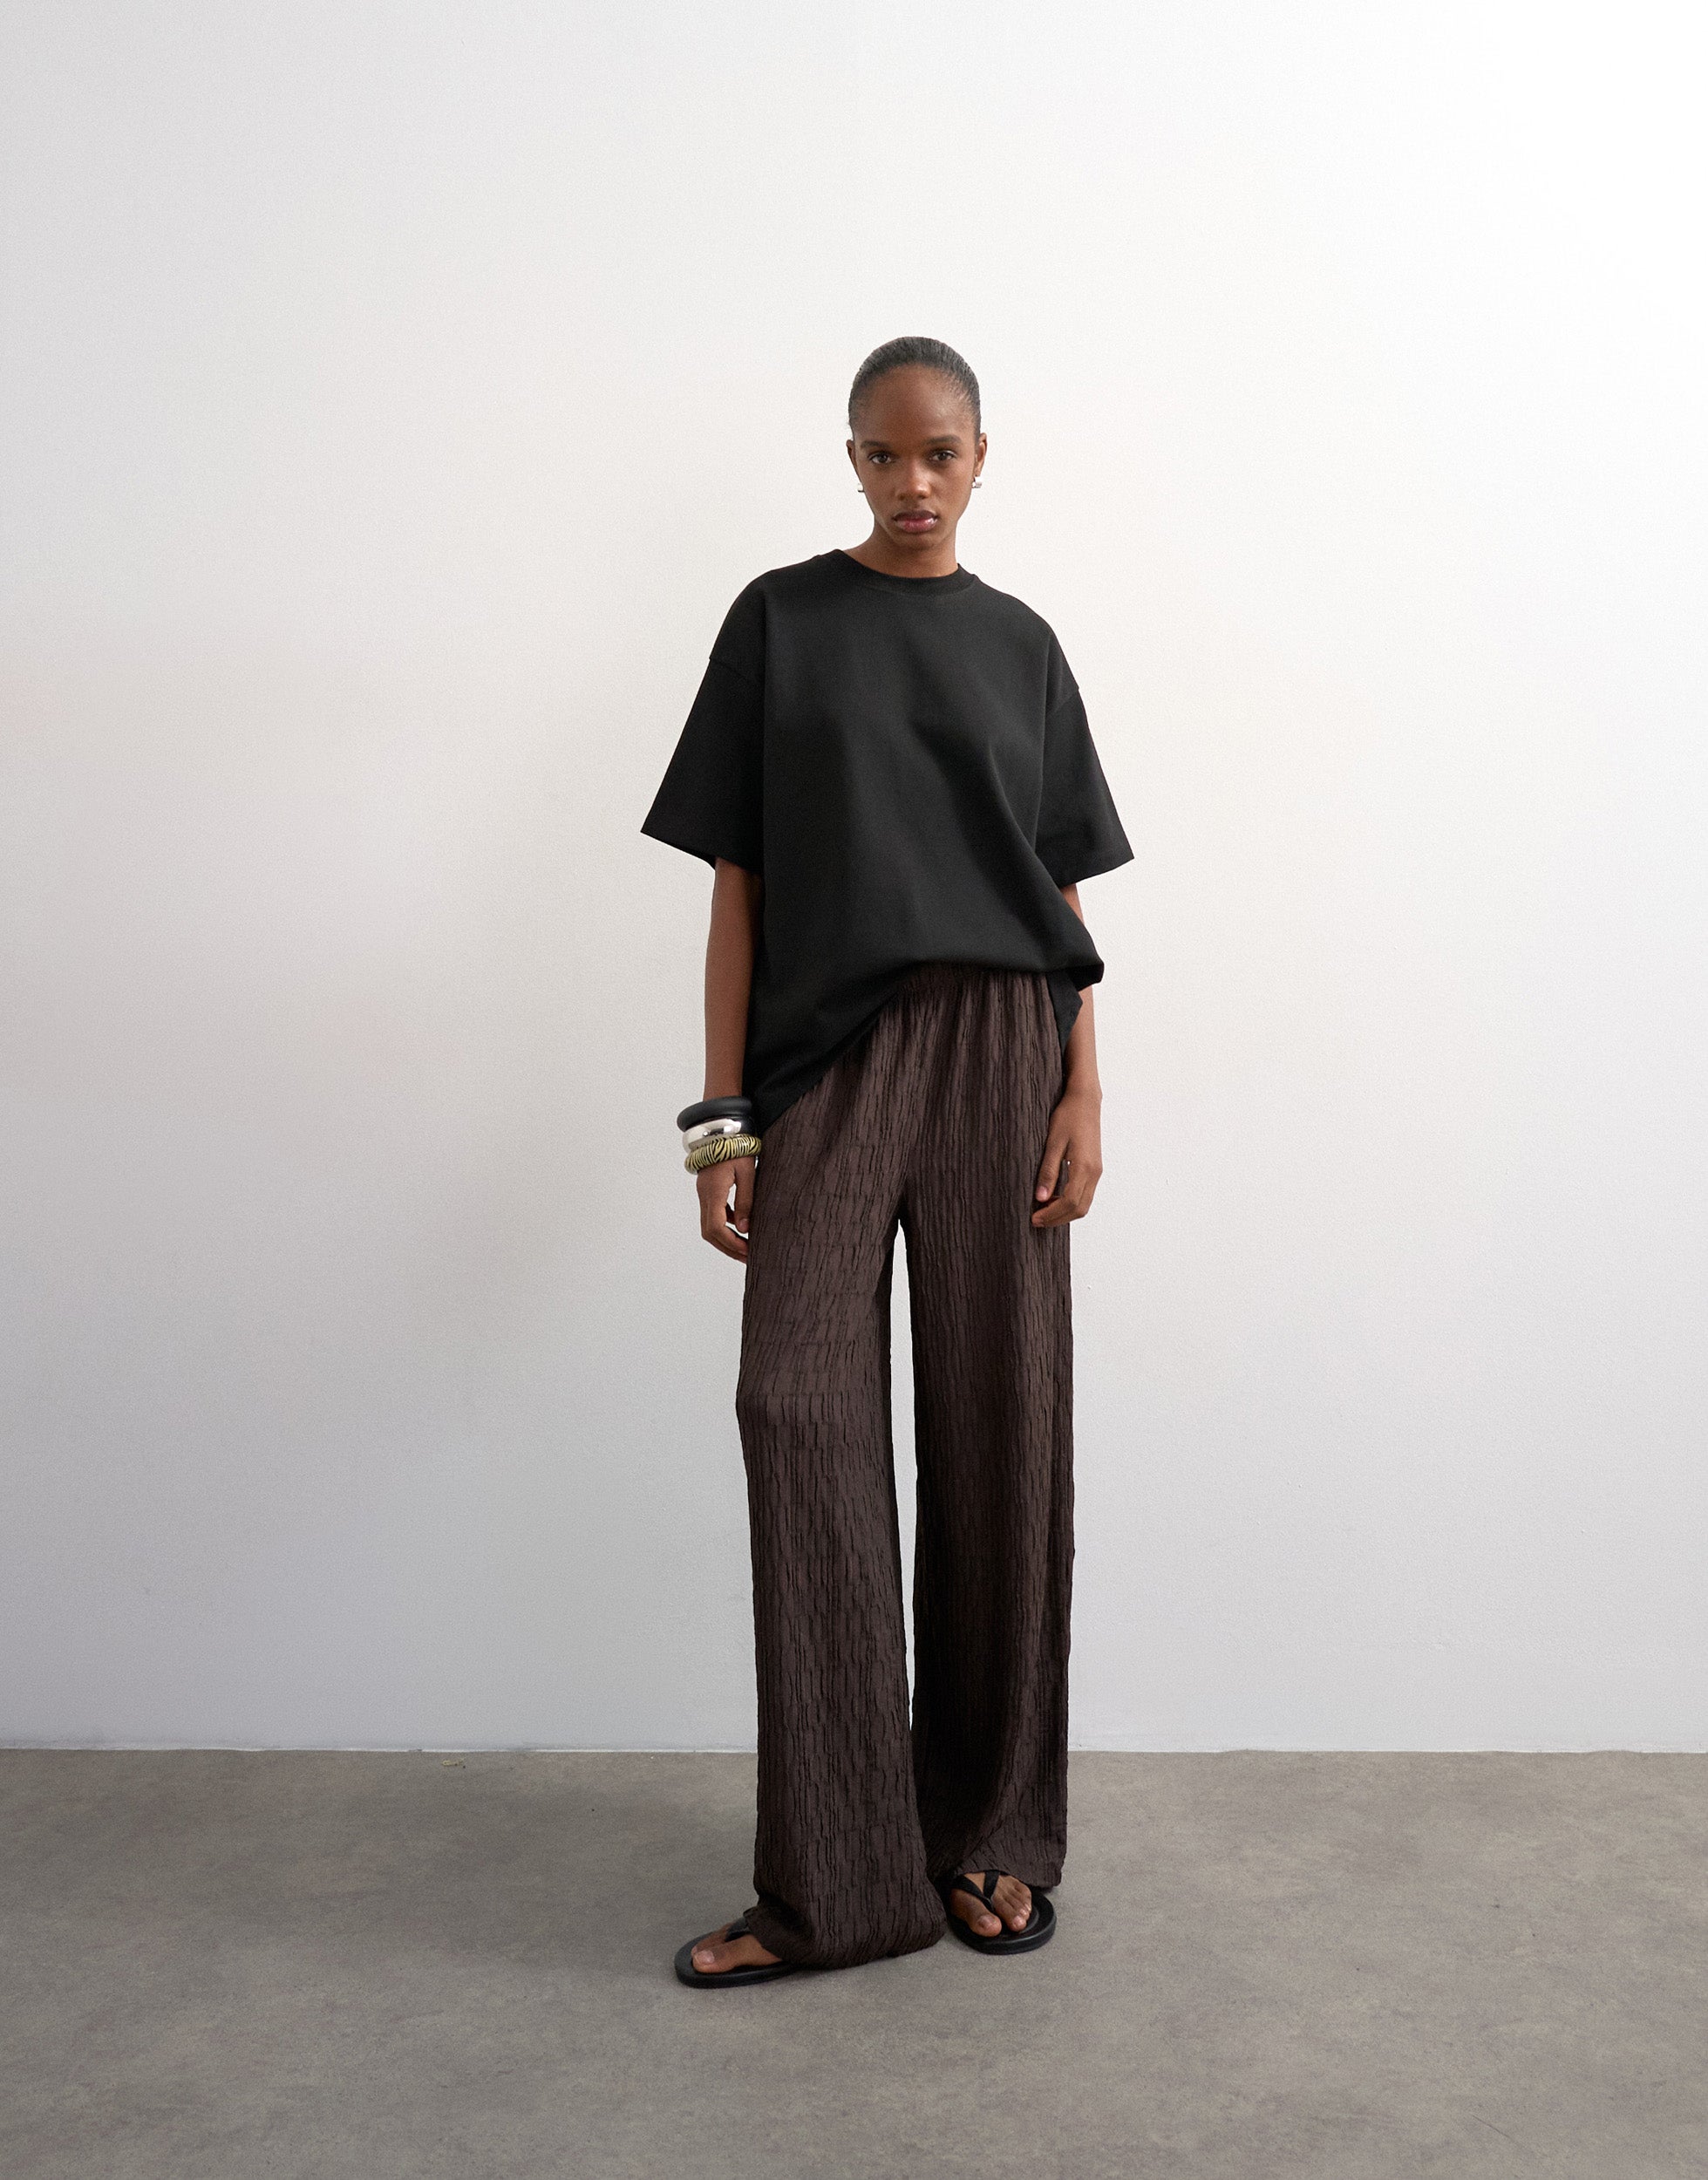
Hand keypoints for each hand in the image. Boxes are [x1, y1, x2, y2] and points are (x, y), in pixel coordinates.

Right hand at [698, 1155, 754, 1261]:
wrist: (722, 1128)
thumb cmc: (737, 1146)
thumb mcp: (747, 1173)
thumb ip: (746, 1201)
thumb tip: (745, 1229)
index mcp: (713, 1192)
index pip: (717, 1228)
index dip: (732, 1244)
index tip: (748, 1251)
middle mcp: (705, 1196)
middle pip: (709, 1233)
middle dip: (728, 1248)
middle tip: (748, 1257)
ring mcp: (704, 1193)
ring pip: (709, 1225)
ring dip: (726, 1239)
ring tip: (746, 1247)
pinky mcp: (709, 1190)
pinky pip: (713, 1214)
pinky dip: (725, 1225)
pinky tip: (742, 1226)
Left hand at [1031, 1085, 1102, 1226]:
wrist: (1085, 1101)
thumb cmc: (1068, 1117)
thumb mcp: (1053, 1143)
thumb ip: (1048, 1171)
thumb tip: (1041, 1198)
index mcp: (1084, 1167)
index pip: (1069, 1202)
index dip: (1052, 1215)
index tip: (1034, 1218)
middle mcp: (1094, 1173)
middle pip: (1079, 1209)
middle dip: (1058, 1219)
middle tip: (1036, 1220)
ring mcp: (1097, 1171)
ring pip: (1084, 1204)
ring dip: (1064, 1212)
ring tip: (1043, 1211)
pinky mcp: (1095, 1168)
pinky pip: (1085, 1194)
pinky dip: (1070, 1203)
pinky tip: (1054, 1198)